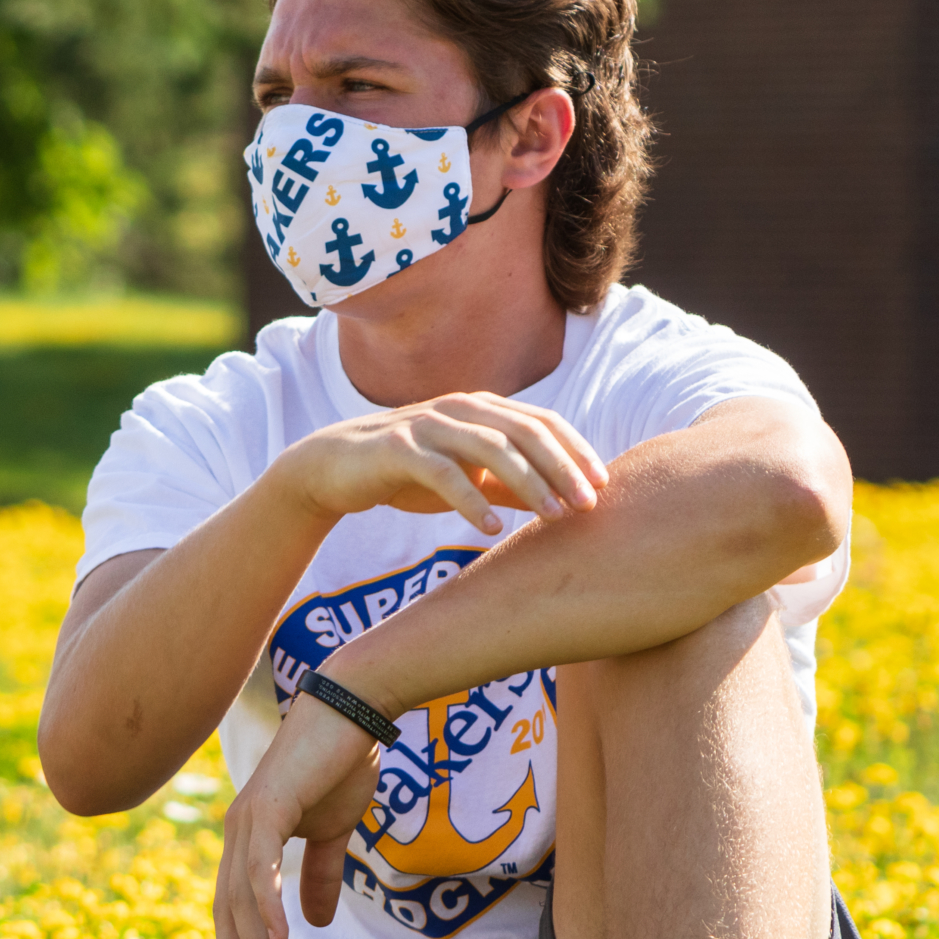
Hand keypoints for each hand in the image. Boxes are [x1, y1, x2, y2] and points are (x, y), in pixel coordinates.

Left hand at [212, 692, 383, 938]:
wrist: (353, 713)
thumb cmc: (340, 765)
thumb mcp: (332, 833)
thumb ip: (320, 875)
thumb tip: (318, 923)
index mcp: (249, 836)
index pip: (233, 902)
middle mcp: (238, 829)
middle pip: (228, 906)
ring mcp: (248, 817)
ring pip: (242, 894)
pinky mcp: (268, 807)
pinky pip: (260, 865)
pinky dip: (267, 904)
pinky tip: (278, 937)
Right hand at [272, 393, 607, 535]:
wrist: (333, 469)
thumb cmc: (405, 473)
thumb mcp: (467, 477)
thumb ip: (510, 484)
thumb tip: (564, 502)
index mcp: (481, 408)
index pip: (542, 422)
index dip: (577, 450)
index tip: (605, 485)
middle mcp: (459, 408)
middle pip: (525, 431)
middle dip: (563, 467)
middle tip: (589, 505)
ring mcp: (428, 425)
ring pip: (491, 448)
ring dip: (529, 483)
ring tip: (554, 517)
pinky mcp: (397, 449)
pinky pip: (442, 473)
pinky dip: (470, 500)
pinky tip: (490, 529)